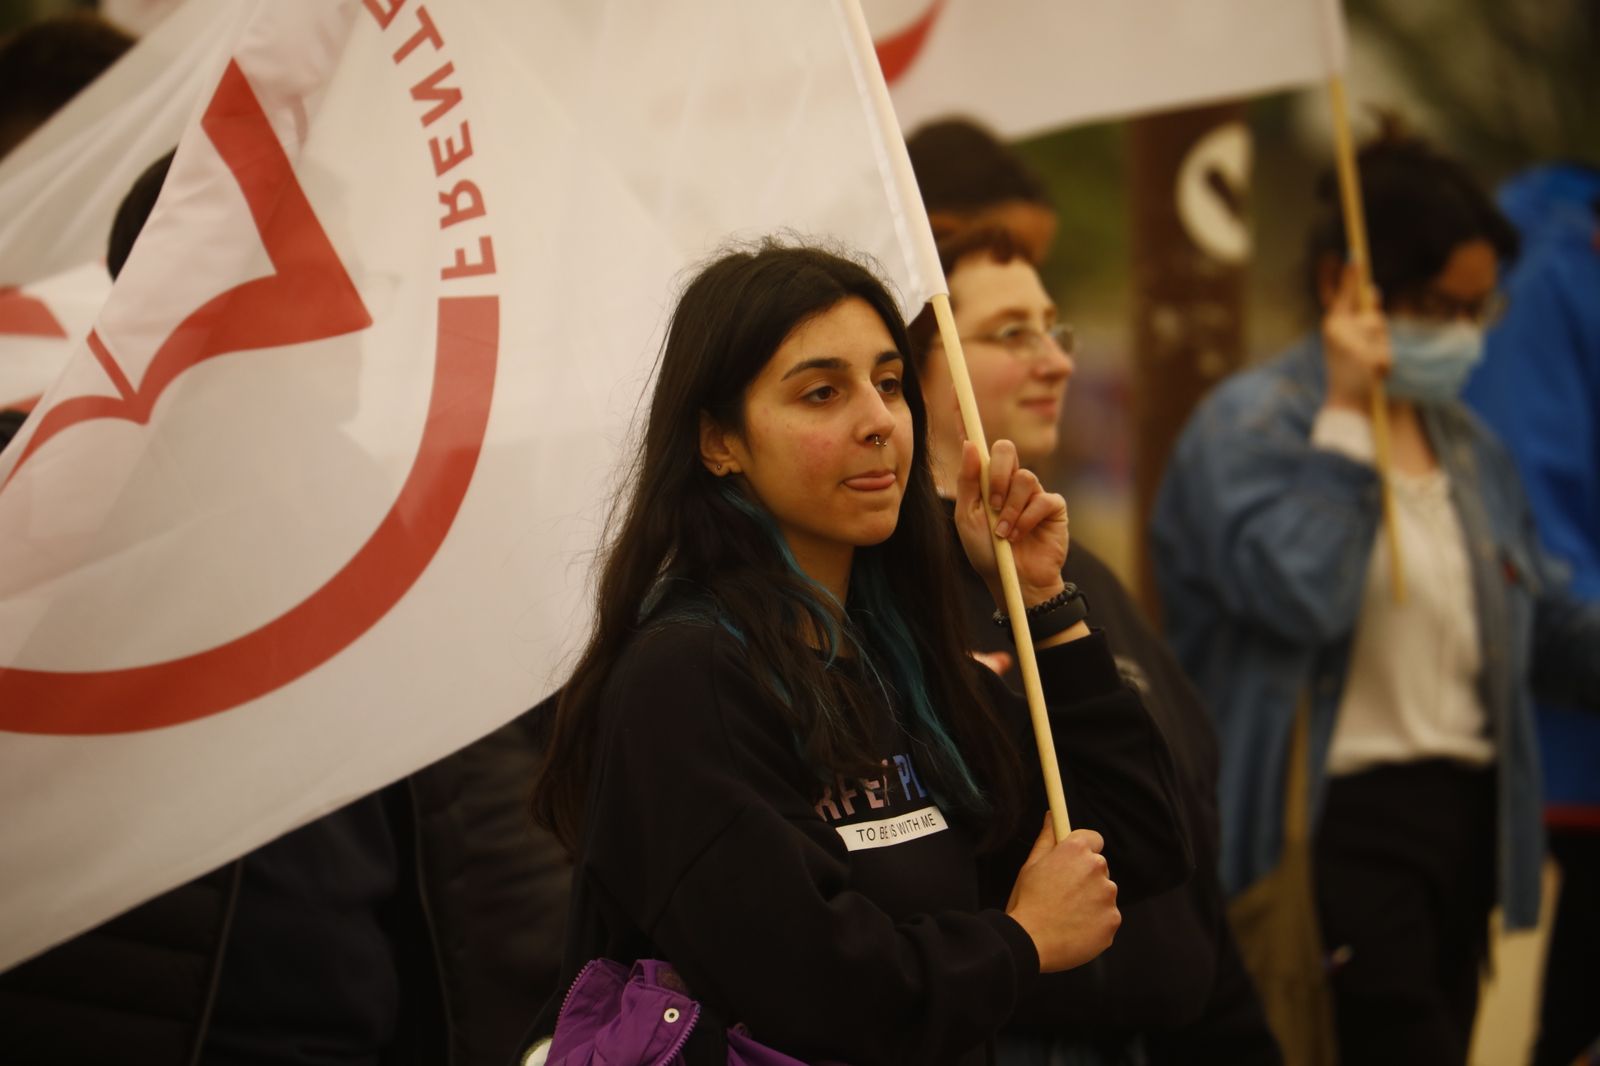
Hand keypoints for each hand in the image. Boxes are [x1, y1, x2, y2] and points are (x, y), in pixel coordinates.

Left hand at [953, 439, 1067, 608]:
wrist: (1014, 582)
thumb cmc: (988, 553)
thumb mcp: (968, 519)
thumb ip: (968, 482)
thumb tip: (970, 444)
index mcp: (987, 481)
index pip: (980, 447)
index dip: (968, 423)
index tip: (956, 402)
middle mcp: (1011, 481)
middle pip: (1005, 450)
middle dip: (997, 474)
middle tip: (991, 502)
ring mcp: (1034, 492)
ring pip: (1025, 478)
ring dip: (1010, 509)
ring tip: (1004, 533)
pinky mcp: (1054, 507)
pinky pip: (1042, 500)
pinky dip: (1026, 519)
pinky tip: (1019, 536)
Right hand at [1005, 818, 1119, 972]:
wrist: (1029, 942)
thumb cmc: (1027, 901)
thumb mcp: (1031, 865)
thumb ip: (1047, 838)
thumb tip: (1051, 815)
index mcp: (1077, 850)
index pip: (1094, 839)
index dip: (1083, 849)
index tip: (1072, 860)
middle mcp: (1098, 869)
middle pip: (1099, 868)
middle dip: (1086, 877)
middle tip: (1063, 893)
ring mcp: (1108, 896)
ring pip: (1103, 894)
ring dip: (1091, 900)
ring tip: (1066, 914)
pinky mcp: (1113, 921)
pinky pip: (1107, 917)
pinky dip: (1095, 923)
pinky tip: (1075, 929)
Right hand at [1322, 262, 1389, 412]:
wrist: (1344, 401)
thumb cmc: (1347, 369)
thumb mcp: (1351, 339)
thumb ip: (1362, 315)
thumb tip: (1376, 291)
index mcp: (1332, 324)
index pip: (1342, 295)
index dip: (1349, 276)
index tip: (1355, 254)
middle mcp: (1338, 329)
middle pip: (1372, 315)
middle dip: (1374, 331)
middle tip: (1363, 333)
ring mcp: (1353, 343)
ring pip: (1380, 328)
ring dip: (1380, 346)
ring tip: (1366, 364)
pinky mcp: (1367, 357)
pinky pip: (1385, 351)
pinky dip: (1384, 363)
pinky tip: (1371, 374)